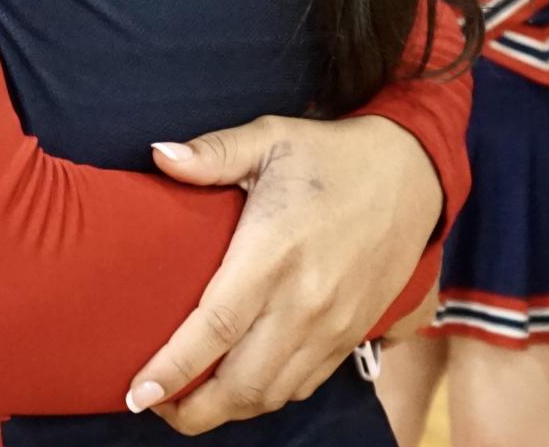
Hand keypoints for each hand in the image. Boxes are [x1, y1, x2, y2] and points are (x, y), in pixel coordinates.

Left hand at [125, 114, 441, 435]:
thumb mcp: (269, 138)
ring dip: (226, 409)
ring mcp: (332, 326)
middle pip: (242, 383)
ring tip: (187, 402)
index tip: (137, 395)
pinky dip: (266, 396)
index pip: (215, 328)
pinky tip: (239, 385)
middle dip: (192, 410)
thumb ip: (212, 153)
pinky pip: (303, 385)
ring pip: (272, 394)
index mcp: (273, 254)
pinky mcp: (351, 335)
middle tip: (151, 404)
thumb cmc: (329, 155)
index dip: (173, 369)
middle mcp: (304, 302)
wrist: (411, 175)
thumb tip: (159, 155)